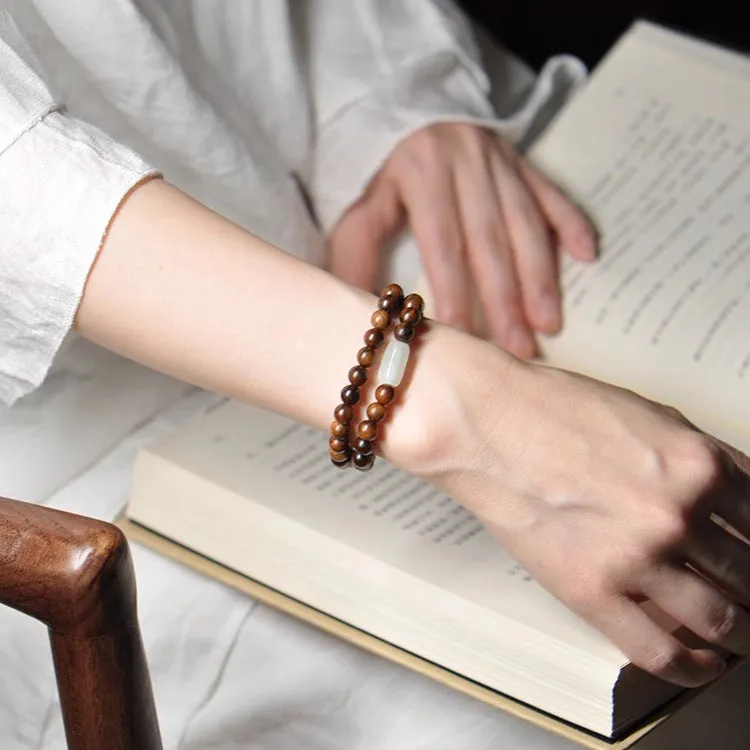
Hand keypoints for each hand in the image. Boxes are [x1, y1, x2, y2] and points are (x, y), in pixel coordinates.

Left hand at [328, 123, 596, 356]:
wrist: (406, 100)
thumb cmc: (378, 163)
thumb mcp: (359, 199)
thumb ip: (358, 248)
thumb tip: (366, 304)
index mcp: (423, 172)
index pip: (443, 243)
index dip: (455, 291)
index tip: (464, 336)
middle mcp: (467, 164)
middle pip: (491, 240)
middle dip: (506, 299)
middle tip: (519, 349)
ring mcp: (500, 161)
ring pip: (526, 224)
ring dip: (541, 276)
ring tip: (549, 323)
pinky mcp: (521, 159)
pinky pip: (552, 193)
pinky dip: (571, 224)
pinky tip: (588, 256)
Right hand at [388, 331, 749, 686]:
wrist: (488, 422)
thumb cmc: (556, 409)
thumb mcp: (651, 416)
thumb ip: (702, 462)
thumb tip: (737, 506)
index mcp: (699, 465)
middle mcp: (678, 513)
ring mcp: (637, 555)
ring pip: (721, 619)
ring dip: (739, 633)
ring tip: (737, 635)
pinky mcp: (592, 589)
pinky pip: (662, 650)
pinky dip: (694, 668)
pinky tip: (704, 666)